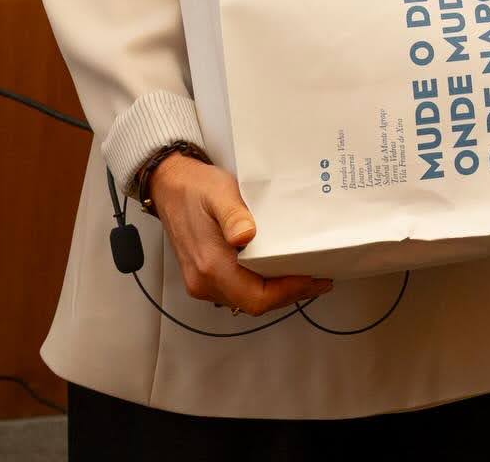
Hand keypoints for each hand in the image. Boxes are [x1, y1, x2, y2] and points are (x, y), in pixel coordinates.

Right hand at [149, 152, 331, 314]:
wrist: (169, 186)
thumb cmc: (197, 188)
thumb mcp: (219, 193)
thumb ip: (233, 215)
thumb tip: (246, 235)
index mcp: (210, 265)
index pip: (256, 297)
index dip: (288, 292)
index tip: (314, 279)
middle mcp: (204, 281)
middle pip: (254, 303)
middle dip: (289, 294)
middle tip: (320, 279)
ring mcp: (202, 281)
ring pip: (246, 299)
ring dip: (277, 292)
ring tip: (307, 274)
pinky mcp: (204, 275)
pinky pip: (238, 290)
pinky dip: (262, 285)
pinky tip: (279, 270)